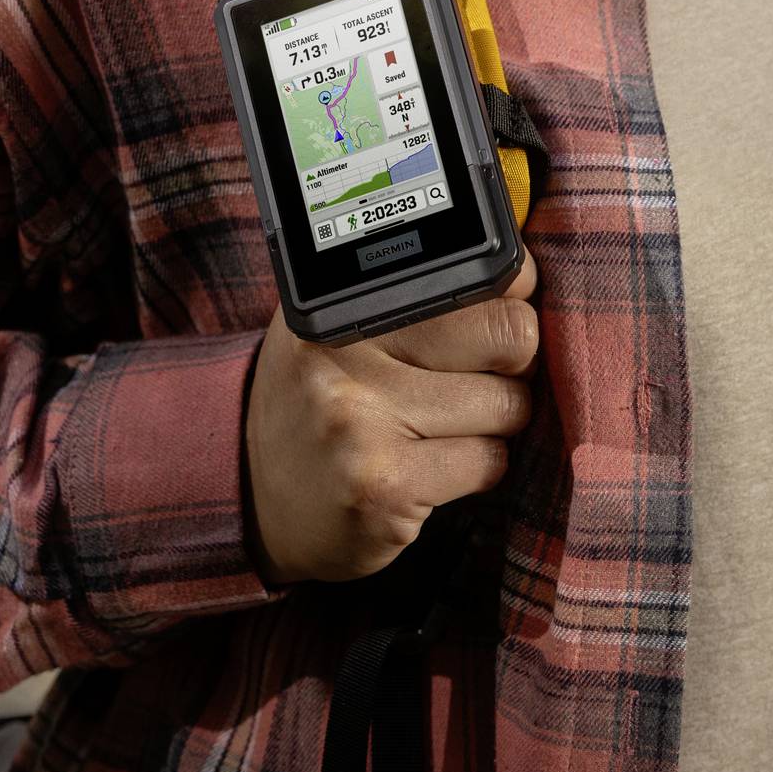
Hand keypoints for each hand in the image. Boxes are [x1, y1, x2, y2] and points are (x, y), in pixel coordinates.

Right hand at [242, 253, 539, 584]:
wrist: (250, 497)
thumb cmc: (319, 404)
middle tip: (479, 381)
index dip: (511, 298)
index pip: (478, 274)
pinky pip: (489, 463)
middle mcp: (346, 351)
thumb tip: (523, 277)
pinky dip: (479, 471)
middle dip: (514, 366)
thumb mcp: (340, 329)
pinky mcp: (385, 485)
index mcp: (342, 300)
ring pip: (508, 405)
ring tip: (443, 429)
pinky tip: (431, 470)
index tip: (501, 317)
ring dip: (495, 426)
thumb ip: (415, 294)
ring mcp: (362, 419)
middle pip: (511, 335)